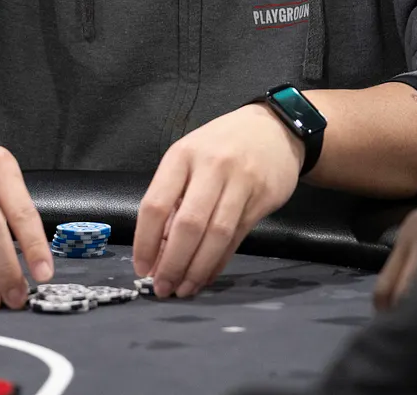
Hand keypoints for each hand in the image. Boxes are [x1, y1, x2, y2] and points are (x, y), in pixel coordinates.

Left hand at [134, 103, 304, 297]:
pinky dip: (219, 262)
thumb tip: (157, 249)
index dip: (146, 241)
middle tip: (163, 288)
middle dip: (173, 263)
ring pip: (215, 235)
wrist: (274, 128)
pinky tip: (206, 276)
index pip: (155, 204)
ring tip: (184, 289)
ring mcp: (240, 182)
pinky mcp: (262, 198)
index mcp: (182, 156)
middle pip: (188, 225)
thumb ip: (173, 196)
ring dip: (197, 269)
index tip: (141, 267)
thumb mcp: (189, 157)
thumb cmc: (221, 145)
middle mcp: (210, 167)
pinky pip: (236, 238)